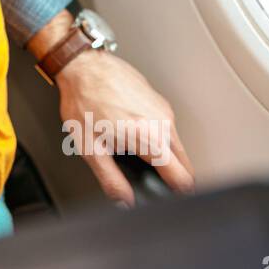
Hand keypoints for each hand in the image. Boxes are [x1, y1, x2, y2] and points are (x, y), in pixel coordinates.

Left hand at [51, 48, 195, 205]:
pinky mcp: (160, 101)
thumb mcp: (91, 148)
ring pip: (176, 146)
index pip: (183, 178)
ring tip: (136, 153)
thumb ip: (110, 179)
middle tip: (150, 180)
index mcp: (151, 138)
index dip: (178, 195)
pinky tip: (133, 134)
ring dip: (163, 156)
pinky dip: (158, 138)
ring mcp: (164, 110)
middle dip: (172, 177)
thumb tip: (123, 202)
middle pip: (184, 164)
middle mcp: (164, 123)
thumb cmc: (84, 101)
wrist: (84, 66)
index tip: (171, 199)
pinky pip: (167, 128)